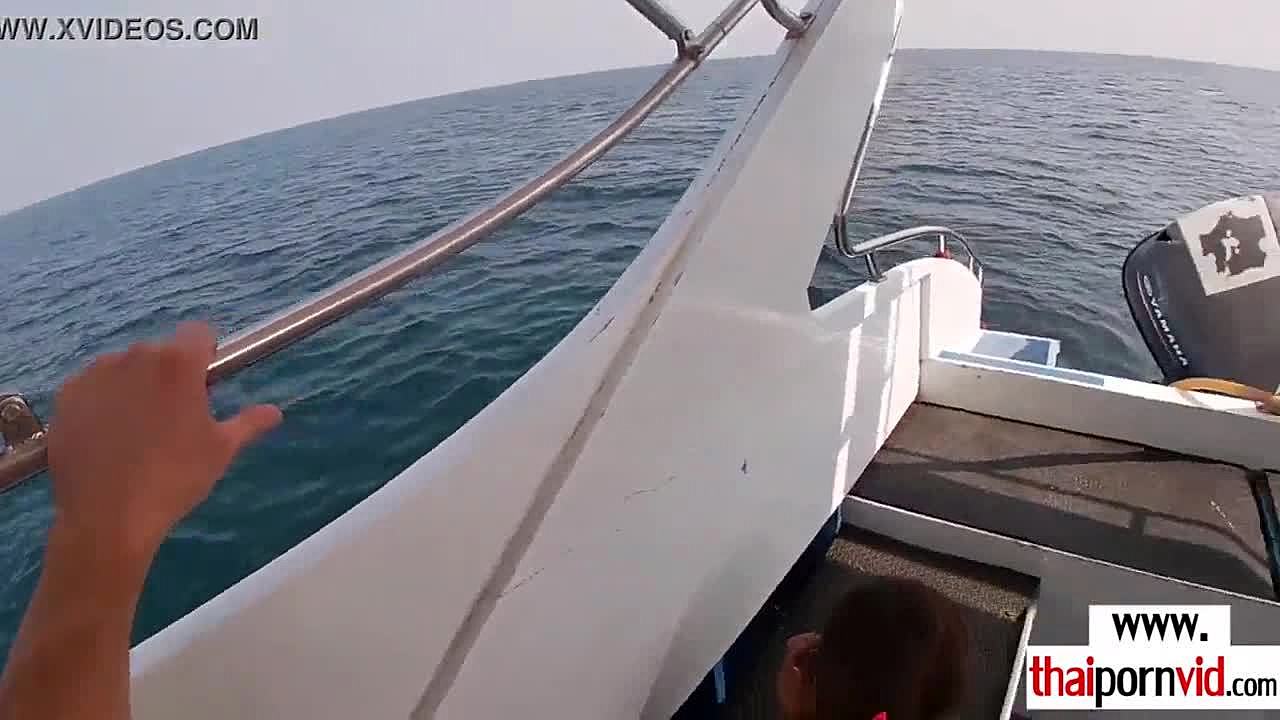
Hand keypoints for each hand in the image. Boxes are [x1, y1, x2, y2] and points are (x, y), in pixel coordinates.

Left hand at [46, 322, 281, 561]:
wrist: (109, 516)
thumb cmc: (175, 479)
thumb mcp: (221, 451)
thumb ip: (249, 423)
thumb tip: (274, 412)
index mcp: (178, 364)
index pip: (199, 332)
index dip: (206, 354)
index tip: (206, 382)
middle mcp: (135, 357)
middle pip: (160, 352)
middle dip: (169, 375)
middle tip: (174, 418)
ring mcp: (95, 375)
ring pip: (124, 368)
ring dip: (134, 386)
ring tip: (137, 431)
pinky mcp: (66, 396)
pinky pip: (93, 387)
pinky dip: (102, 402)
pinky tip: (107, 437)